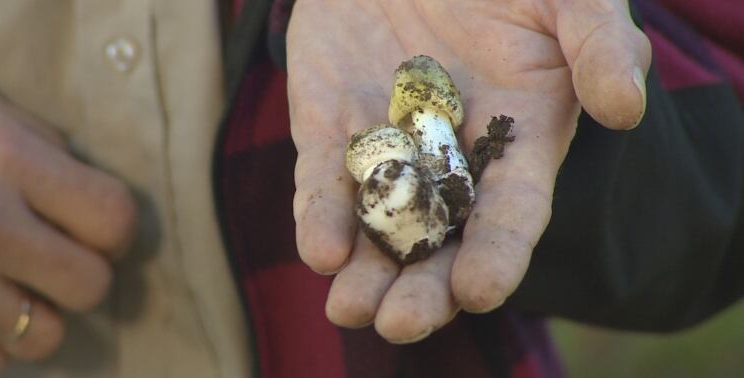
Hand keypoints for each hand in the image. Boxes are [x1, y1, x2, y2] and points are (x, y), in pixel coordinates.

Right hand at [0, 74, 136, 374]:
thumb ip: (37, 145)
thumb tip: (88, 192)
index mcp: (5, 159)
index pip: (114, 219)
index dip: (116, 232)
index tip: (101, 232)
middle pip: (90, 287)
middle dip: (78, 278)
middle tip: (51, 262)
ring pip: (44, 338)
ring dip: (31, 317)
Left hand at [289, 0, 649, 342]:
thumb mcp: (568, 0)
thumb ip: (599, 46)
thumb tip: (624, 107)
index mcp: (515, 145)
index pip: (509, 213)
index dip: (497, 253)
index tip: (480, 289)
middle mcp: (449, 163)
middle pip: (439, 240)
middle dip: (422, 287)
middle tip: (401, 323)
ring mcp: (387, 151)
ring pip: (376, 226)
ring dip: (364, 272)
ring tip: (351, 310)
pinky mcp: (330, 132)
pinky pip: (323, 181)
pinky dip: (320, 215)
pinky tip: (322, 249)